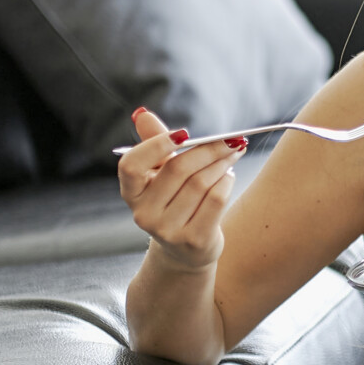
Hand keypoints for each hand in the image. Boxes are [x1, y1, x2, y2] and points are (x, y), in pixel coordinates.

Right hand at [119, 107, 244, 271]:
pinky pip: (216, 199)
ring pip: (201, 183)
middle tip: (231, 140)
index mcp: (131, 193)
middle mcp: (144, 214)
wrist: (186, 250)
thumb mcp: (160, 173)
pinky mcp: (193, 240)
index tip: (184, 133)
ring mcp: (167, 230)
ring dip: (222, 164)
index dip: (155, 145)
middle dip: (208, 150)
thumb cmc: (174, 200)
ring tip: (232, 156)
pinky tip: (228, 177)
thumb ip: (154, 143)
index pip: (131, 166)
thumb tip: (142, 114)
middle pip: (177, 169)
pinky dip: (226, 182)